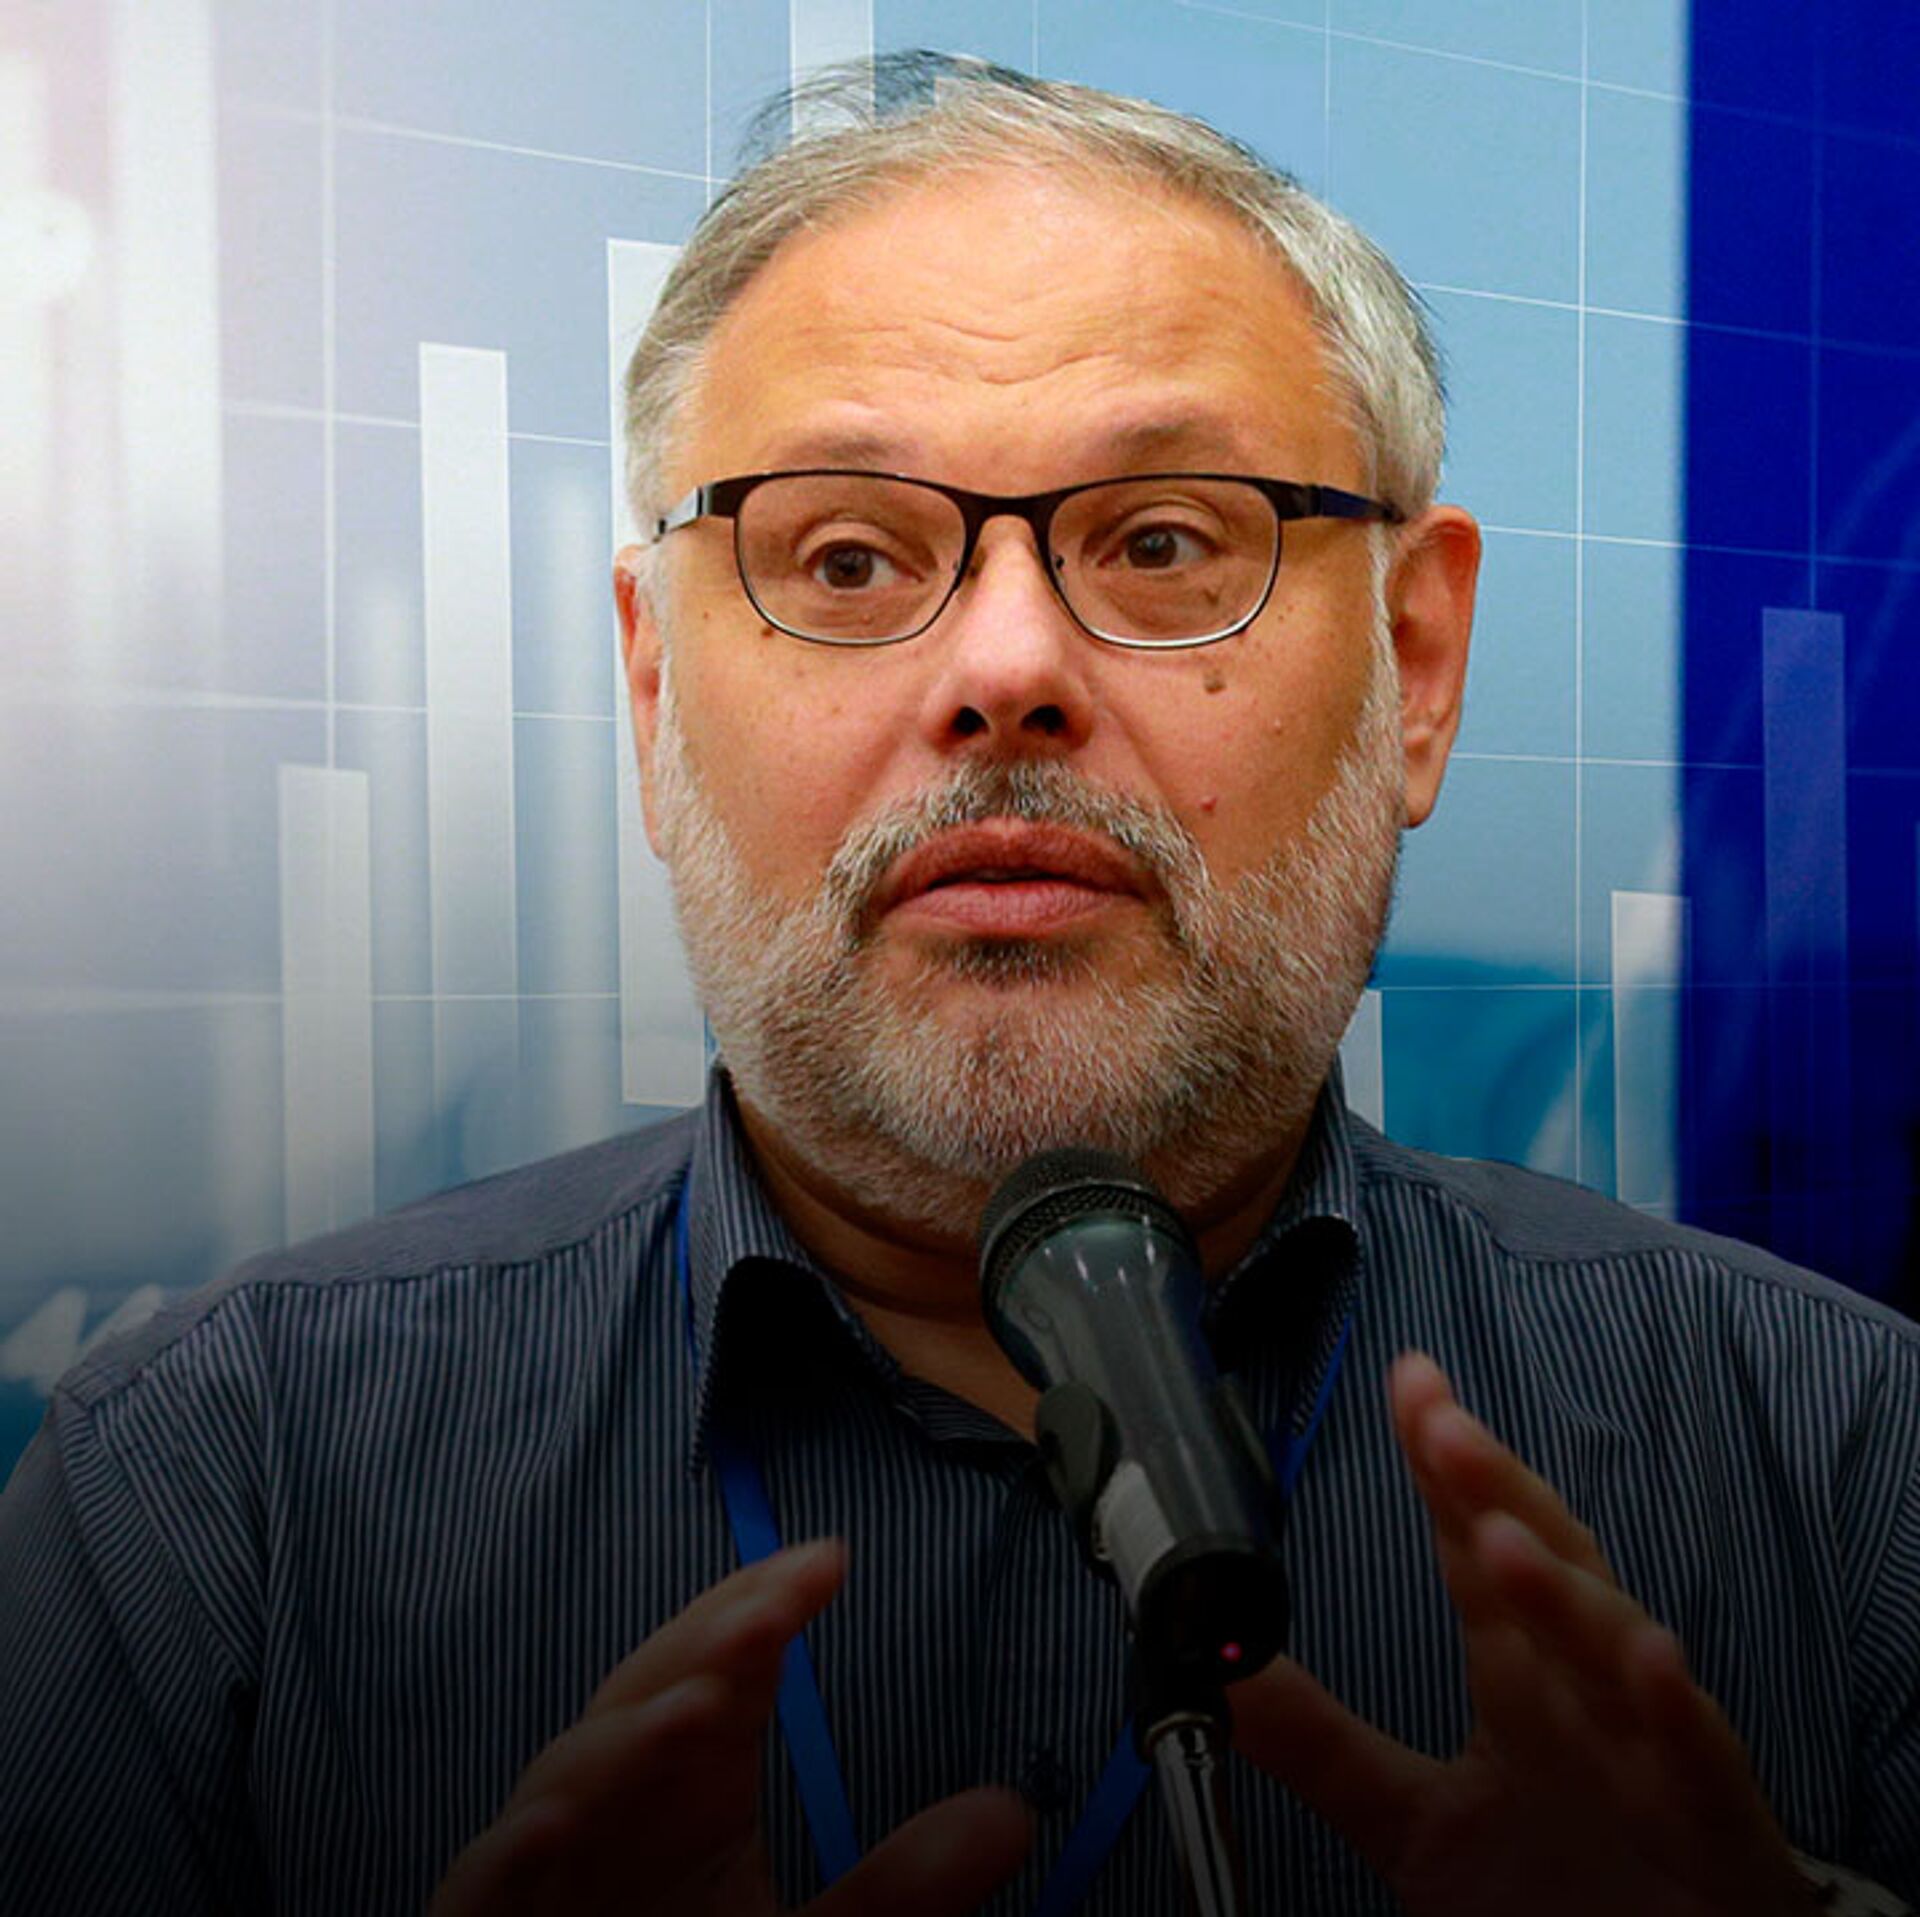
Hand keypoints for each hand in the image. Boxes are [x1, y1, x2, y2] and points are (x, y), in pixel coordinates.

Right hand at [430, 1539, 1030, 1915]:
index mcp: (687, 1785)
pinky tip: (546, 1828)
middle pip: (648, 1697)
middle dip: (700, 1650)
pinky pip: (483, 1887)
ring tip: (689, 1712)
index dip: (766, 1606)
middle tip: (768, 1614)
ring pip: (568, 1782)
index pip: (725, 1666)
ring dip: (623, 1743)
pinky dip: (507, 1857)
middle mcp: (616, 1807)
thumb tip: (1012, 1813)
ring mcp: (545, 1868)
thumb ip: (900, 1892)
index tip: (830, 1561)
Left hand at [1229, 1352, 1818, 1916]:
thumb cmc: (1560, 1894)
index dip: (1441, 1463)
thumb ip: (1317, 1742)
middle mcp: (1584, 1693)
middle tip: (1437, 1422)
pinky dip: (1677, 1708)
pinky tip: (1651, 1658)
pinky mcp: (1713, 1829)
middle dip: (1494, 1487)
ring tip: (1498, 1537)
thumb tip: (1219, 1667)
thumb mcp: (1408, 1817)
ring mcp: (1651, 1753)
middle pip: (1543, 1564)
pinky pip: (1702, 1762)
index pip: (1472, 1546)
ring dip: (1560, 1588)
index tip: (1407, 1380)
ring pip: (1613, 1647)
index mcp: (1518, 1679)